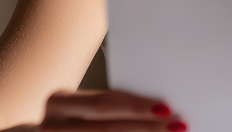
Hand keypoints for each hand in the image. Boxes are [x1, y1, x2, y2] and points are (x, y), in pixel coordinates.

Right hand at [3, 90, 188, 131]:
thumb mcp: (67, 109)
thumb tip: (152, 106)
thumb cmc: (51, 121)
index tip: (167, 108)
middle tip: (180, 125)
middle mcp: (51, 125)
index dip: (137, 107)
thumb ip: (99, 108)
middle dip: (146, 128)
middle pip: (106, 127)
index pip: (104, 103)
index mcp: (58, 103)